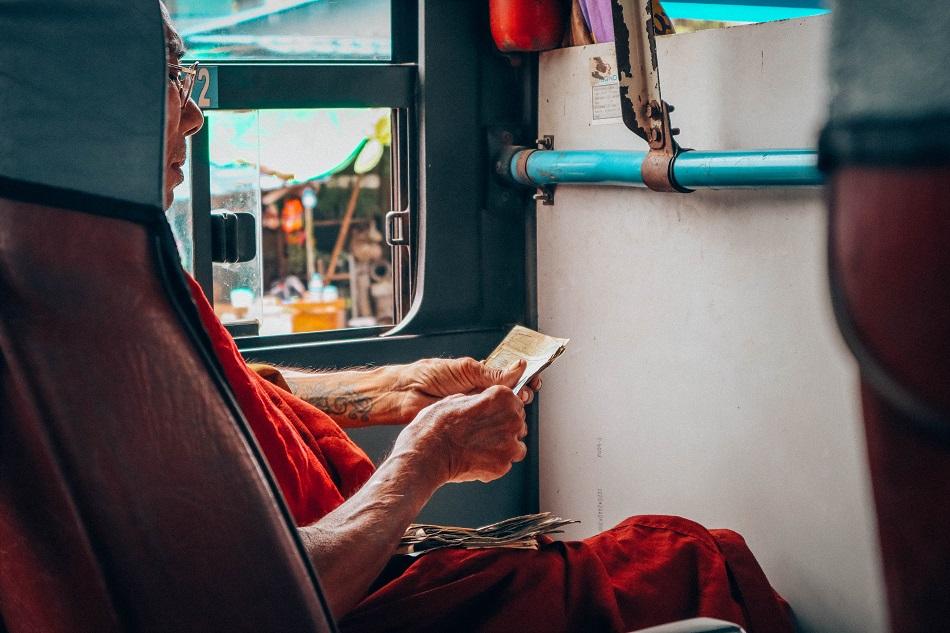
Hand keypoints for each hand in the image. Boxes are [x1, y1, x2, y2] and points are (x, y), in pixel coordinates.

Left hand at [392, 357, 541, 422]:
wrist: (406, 395)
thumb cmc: (429, 376)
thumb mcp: (465, 369)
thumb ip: (492, 373)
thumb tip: (520, 367)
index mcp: (481, 378)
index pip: (510, 380)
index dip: (524, 380)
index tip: (535, 380)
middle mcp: (480, 396)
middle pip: (511, 400)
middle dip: (521, 397)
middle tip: (523, 396)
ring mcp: (476, 414)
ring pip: (503, 418)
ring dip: (512, 416)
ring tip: (514, 411)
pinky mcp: (469, 430)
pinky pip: (489, 432)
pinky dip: (499, 432)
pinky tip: (503, 428)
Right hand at [393, 385, 527, 483]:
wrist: (427, 455)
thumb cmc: (435, 426)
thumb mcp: (454, 399)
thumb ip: (476, 400)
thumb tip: (479, 403)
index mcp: (501, 398)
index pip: (514, 400)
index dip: (501, 408)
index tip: (493, 414)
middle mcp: (511, 419)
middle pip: (517, 422)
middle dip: (504, 427)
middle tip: (483, 433)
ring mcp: (509, 444)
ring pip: (516, 445)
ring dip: (503, 446)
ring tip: (481, 448)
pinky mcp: (503, 466)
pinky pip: (505, 463)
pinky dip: (494, 463)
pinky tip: (476, 459)